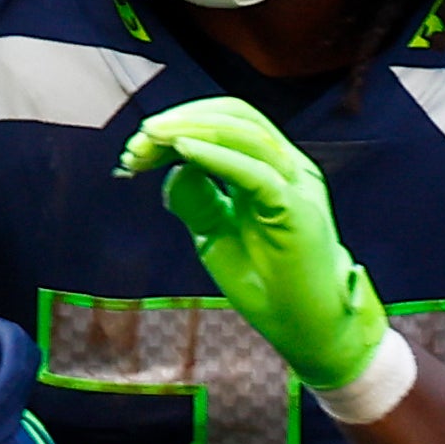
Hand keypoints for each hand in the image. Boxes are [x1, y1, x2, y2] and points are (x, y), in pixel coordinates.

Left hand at [118, 95, 388, 392]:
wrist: (308, 327)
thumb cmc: (267, 284)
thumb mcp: (217, 236)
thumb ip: (197, 200)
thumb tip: (170, 168)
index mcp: (270, 169)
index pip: (227, 123)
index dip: (181, 124)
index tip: (137, 149)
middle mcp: (287, 167)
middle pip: (235, 116)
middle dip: (183, 119)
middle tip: (139, 139)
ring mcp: (295, 184)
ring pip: (245, 133)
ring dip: (192, 130)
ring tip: (151, 139)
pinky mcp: (295, 208)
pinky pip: (253, 172)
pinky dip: (215, 156)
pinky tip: (181, 152)